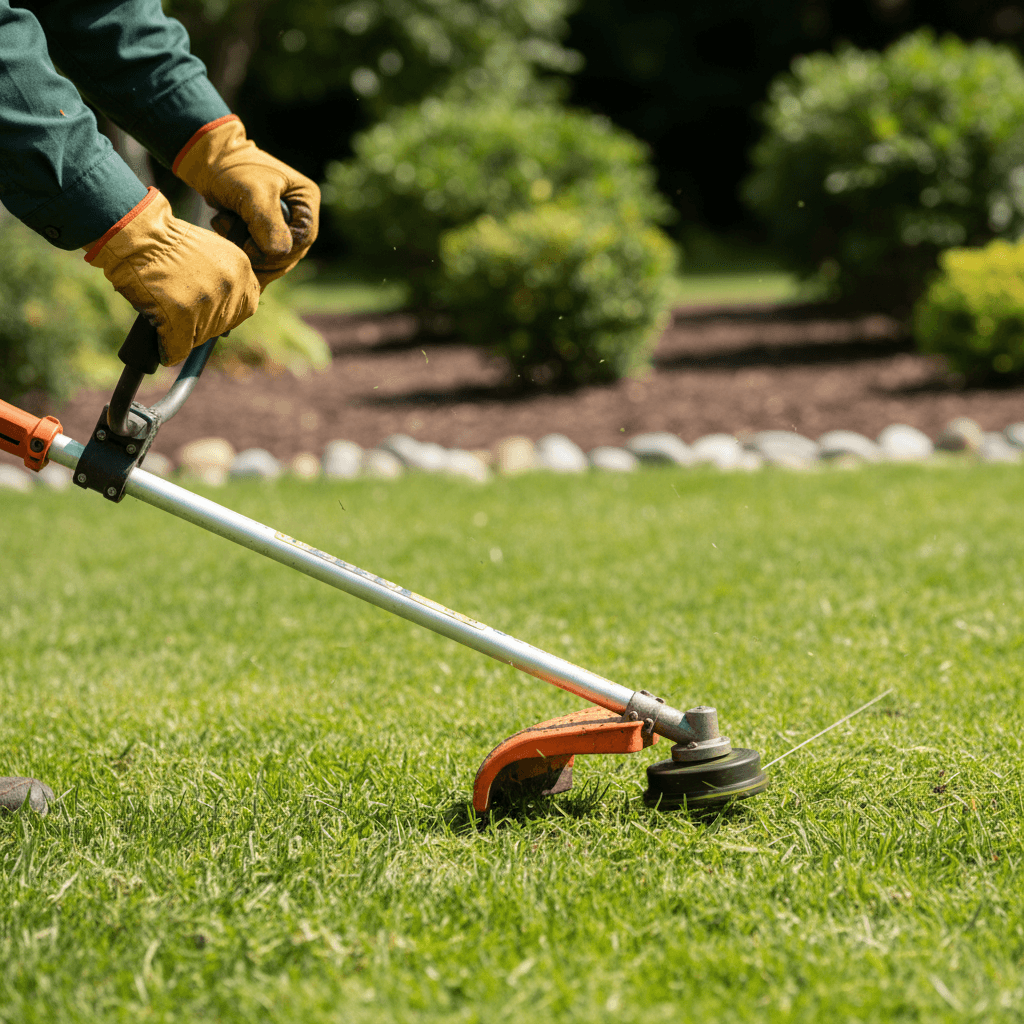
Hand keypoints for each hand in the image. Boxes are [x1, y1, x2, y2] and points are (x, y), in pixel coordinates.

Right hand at [84, 188, 259, 365]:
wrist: (137, 235)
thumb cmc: (165, 242)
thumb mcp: (209, 252)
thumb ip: (222, 277)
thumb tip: (221, 308)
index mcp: (240, 268)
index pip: (246, 306)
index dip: (228, 313)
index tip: (211, 311)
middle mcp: (230, 286)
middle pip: (224, 324)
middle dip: (205, 324)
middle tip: (183, 314)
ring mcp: (208, 303)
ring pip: (202, 336)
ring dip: (185, 335)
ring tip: (166, 317)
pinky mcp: (183, 317)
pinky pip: (179, 347)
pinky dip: (169, 350)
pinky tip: (163, 347)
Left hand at [174, 115, 319, 289]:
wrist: (207, 160)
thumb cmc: (232, 169)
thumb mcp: (252, 192)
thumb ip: (268, 222)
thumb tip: (280, 252)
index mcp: (306, 200)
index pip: (303, 238)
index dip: (280, 250)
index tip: (250, 246)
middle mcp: (299, 215)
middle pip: (290, 253)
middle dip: (260, 252)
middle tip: (232, 235)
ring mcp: (283, 226)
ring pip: (275, 259)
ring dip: (247, 251)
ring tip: (224, 225)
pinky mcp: (266, 233)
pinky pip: (261, 258)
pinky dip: (242, 251)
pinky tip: (224, 231)